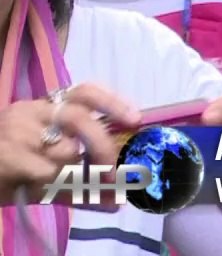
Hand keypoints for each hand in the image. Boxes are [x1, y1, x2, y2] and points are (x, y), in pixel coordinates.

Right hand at [0, 83, 139, 205]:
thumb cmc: (7, 170)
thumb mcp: (45, 171)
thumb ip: (81, 184)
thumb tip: (117, 202)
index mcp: (44, 108)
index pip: (84, 92)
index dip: (113, 102)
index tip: (136, 119)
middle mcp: (30, 113)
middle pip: (80, 119)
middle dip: (103, 148)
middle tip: (113, 174)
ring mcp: (16, 132)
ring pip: (65, 151)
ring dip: (72, 175)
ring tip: (57, 184)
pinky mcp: (6, 156)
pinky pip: (46, 172)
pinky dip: (53, 186)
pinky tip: (37, 188)